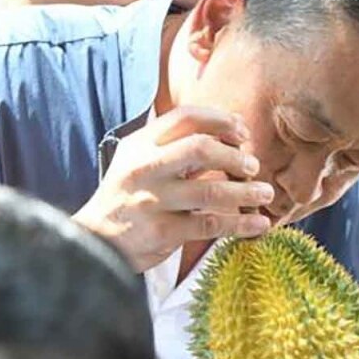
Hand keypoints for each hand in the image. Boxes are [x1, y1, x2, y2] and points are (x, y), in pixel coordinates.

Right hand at [73, 106, 272, 271]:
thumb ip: (174, 146)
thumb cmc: (127, 197)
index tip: (242, 132)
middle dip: (235, 155)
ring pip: (211, 189)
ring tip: (265, 194)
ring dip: (246, 191)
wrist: (94, 241)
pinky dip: (241, 224)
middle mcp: (145, 168)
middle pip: (200, 148)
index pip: (185, 117)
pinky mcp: (162, 232)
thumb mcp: (138, 160)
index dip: (220, 120)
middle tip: (253, 165)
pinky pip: (211, 224)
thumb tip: (229, 131)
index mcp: (140, 144)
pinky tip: (259, 224)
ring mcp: (152, 200)